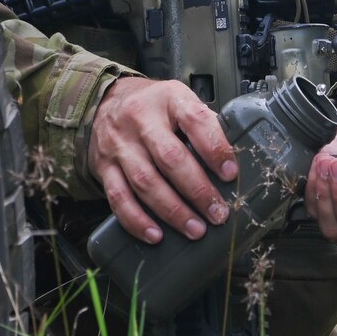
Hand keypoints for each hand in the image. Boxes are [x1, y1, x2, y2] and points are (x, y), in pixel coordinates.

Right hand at [87, 77, 238, 243]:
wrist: (105, 102)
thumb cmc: (153, 105)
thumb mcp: (179, 99)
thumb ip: (202, 124)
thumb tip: (232, 159)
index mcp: (169, 99)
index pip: (195, 120)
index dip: (215, 148)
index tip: (231, 173)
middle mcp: (141, 120)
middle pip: (170, 158)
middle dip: (198, 190)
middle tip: (217, 212)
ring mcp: (120, 145)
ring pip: (146, 182)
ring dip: (173, 211)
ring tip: (195, 229)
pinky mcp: (104, 167)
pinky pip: (119, 198)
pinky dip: (137, 220)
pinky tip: (155, 235)